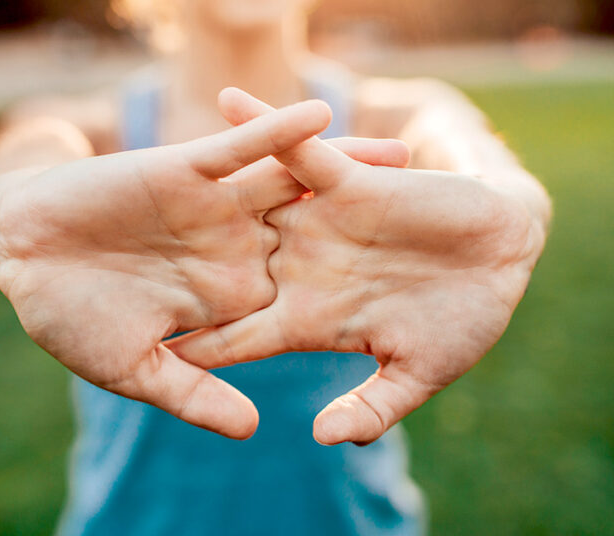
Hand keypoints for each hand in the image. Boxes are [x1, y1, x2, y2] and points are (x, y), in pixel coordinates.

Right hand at [0, 99, 409, 438]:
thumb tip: (255, 429)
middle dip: (375, 226)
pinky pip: (239, 148)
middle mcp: (233, 248)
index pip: (305, 299)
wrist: (18, 255)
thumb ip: (194, 393)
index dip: (360, 300)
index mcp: (229, 299)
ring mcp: (213, 208)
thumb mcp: (135, 369)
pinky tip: (321, 114)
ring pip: (292, 184)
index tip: (417, 301)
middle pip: (319, 235)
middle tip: (443, 217)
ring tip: (407, 152)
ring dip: (344, 166)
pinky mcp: (185, 170)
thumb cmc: (68, 318)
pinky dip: (275, 131)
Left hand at [169, 88, 546, 444]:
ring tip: (133, 171)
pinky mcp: (347, 183)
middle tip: (107, 267)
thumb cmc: (464, 321)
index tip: (141, 354)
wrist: (506, 259)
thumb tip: (320, 438)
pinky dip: (265, 126)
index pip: (236, 337)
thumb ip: (372, 406)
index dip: (193, 345)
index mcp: (309, 320)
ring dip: (196, 191)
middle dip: (167, 269)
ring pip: (244, 207)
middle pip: (220, 271)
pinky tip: (224, 102)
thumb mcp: (418, 373)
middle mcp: (301, 269)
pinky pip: (296, 151)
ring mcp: (318, 224)